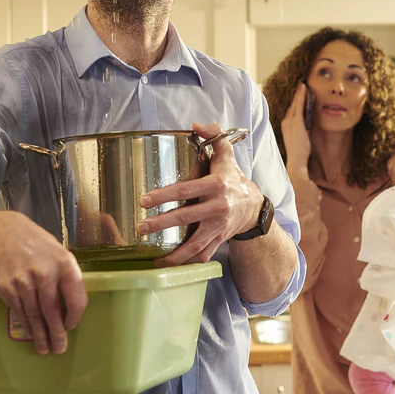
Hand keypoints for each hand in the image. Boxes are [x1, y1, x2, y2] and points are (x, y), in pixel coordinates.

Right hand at [0, 214, 87, 355]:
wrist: (5, 234)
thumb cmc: (38, 246)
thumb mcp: (59, 253)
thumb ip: (67, 277)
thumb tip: (73, 308)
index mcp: (64, 264)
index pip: (76, 298)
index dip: (75, 316)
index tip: (71, 326)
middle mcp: (44, 273)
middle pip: (52, 311)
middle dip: (56, 333)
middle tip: (59, 348)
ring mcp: (23, 281)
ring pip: (34, 314)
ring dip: (40, 334)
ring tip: (44, 348)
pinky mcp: (6, 287)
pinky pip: (18, 311)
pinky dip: (26, 323)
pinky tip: (30, 331)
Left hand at [136, 122, 263, 266]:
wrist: (254, 206)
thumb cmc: (232, 177)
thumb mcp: (226, 153)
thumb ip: (213, 135)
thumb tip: (196, 126)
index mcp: (216, 185)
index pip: (186, 190)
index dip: (164, 195)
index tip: (144, 200)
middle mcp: (218, 208)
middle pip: (185, 218)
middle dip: (161, 224)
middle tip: (140, 228)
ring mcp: (219, 227)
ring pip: (195, 244)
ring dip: (174, 254)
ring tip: (154, 259)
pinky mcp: (219, 241)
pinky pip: (202, 256)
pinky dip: (186, 264)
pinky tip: (168, 267)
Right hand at [281, 83, 311, 176]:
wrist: (296, 160)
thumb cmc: (300, 151)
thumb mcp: (301, 137)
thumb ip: (303, 128)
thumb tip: (308, 121)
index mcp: (286, 125)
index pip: (291, 110)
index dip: (296, 101)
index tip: (300, 93)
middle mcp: (286, 121)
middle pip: (292, 105)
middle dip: (297, 94)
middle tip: (302, 85)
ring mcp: (290, 121)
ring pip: (295, 103)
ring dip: (299, 93)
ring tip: (303, 85)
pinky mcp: (296, 121)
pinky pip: (299, 105)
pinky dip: (301, 96)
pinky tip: (304, 89)